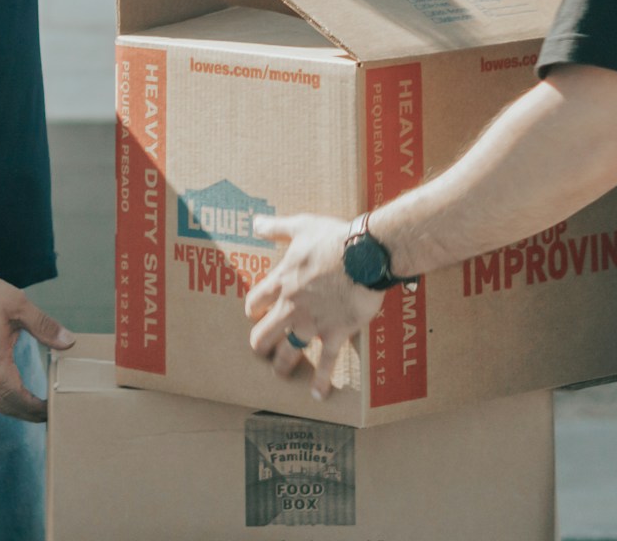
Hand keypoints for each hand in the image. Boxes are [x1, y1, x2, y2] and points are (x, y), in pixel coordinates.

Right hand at [0, 265, 73, 422]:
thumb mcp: (17, 304)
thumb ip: (43, 326)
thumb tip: (68, 342)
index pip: (16, 397)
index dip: (36, 408)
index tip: (53, 408)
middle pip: (5, 405)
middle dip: (28, 414)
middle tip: (51, 413)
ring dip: (17, 406)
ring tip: (38, 404)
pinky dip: (7, 395)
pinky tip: (19, 386)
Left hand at [244, 214, 384, 400]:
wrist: (364, 256)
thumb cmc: (333, 239)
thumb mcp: (301, 226)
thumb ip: (277, 227)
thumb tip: (256, 222)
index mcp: (282, 281)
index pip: (256, 301)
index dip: (252, 309)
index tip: (253, 313)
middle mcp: (291, 307)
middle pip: (264, 333)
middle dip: (260, 343)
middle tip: (260, 349)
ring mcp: (312, 324)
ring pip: (288, 352)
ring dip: (283, 364)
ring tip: (280, 372)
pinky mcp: (335, 334)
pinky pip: (326, 363)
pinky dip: (321, 380)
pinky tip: (317, 394)